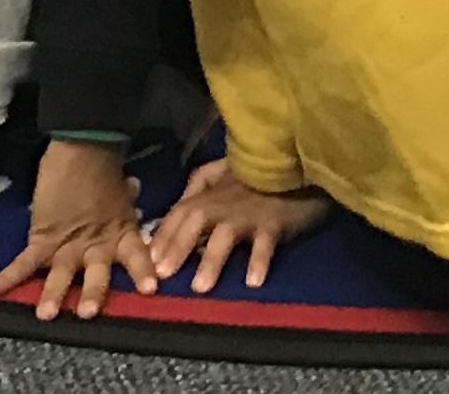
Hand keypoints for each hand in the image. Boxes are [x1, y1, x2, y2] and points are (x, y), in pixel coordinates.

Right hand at [0, 138, 157, 322]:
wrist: (81, 145)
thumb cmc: (103, 166)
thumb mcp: (121, 186)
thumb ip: (125, 198)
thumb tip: (132, 189)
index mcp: (119, 233)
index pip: (136, 256)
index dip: (143, 272)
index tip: (149, 290)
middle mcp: (95, 245)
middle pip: (96, 275)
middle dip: (93, 294)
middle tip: (88, 312)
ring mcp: (67, 244)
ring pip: (60, 276)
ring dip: (53, 294)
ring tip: (46, 313)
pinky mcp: (41, 238)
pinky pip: (22, 262)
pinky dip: (4, 278)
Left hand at [144, 162, 329, 295]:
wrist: (300, 162)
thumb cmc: (260, 174)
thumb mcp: (226, 170)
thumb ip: (201, 184)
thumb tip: (176, 206)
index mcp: (212, 192)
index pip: (180, 212)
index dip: (163, 235)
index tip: (148, 260)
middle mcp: (226, 201)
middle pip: (195, 220)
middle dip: (177, 247)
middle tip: (163, 275)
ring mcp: (250, 212)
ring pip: (226, 235)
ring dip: (211, 260)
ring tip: (200, 287)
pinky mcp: (275, 222)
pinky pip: (265, 243)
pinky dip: (258, 261)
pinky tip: (252, 281)